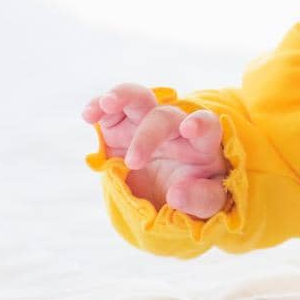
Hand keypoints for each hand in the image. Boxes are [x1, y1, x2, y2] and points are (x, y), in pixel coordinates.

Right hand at [81, 82, 230, 218]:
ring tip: (106, 104)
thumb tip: (176, 195)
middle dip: (148, 135)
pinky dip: (99, 107)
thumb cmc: (197, 193)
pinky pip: (109, 112)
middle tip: (134, 162)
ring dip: (122, 96)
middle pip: (164, 116)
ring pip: (138, 98)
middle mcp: (174, 128)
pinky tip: (89, 114)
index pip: (206, 124)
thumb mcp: (210, 204)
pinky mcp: (120, 129)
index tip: (189, 129)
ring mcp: (145, 125)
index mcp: (201, 144)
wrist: (167, 195)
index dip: (199, 123)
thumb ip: (200, 199)